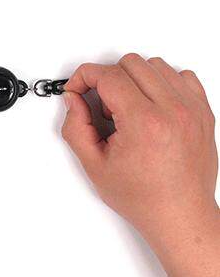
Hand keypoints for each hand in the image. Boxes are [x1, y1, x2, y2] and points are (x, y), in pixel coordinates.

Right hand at [61, 54, 219, 276]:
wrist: (179, 214)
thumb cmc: (143, 196)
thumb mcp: (94, 165)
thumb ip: (75, 127)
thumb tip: (73, 100)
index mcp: (144, 123)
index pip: (108, 75)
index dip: (84, 77)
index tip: (77, 89)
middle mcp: (172, 111)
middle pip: (130, 63)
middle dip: (108, 79)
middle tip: (105, 107)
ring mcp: (192, 110)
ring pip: (156, 64)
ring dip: (135, 79)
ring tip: (130, 108)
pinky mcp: (203, 113)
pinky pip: (182, 76)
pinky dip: (163, 82)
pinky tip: (152, 103)